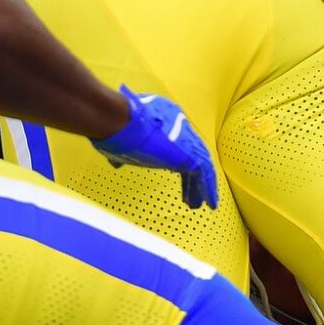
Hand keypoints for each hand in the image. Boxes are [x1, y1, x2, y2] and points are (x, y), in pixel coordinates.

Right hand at [92, 85, 218, 209]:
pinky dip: (208, 188)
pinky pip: (205, 173)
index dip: (177, 160)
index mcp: (164, 121)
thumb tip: (116, 163)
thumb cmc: (114, 128)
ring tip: (204, 203)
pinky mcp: (190, 153)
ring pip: (202, 164)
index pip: (176, 143)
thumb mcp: (119, 142)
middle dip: (193, 175)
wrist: (120, 122)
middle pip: (192, 154)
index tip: (175, 172)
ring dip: (202, 185)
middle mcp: (179, 126)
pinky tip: (209, 202)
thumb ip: (123, 153)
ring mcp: (186, 139)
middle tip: (192, 194)